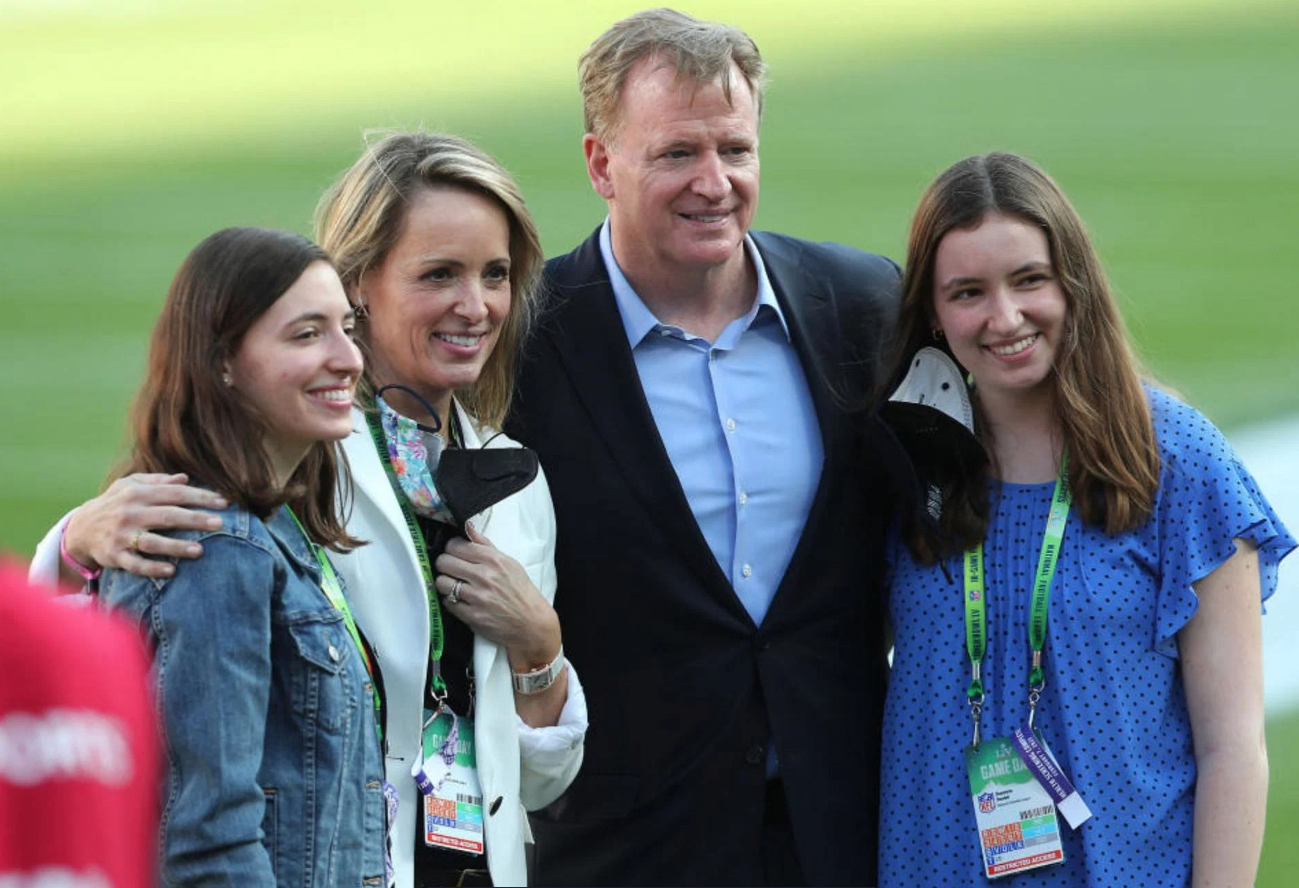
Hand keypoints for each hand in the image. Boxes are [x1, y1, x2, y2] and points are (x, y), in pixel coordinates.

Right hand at [64, 473, 228, 579]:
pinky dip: (152, 568)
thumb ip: (157, 481)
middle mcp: (130, 513)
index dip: (200, 497)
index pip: (174, 494)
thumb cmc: (115, 503)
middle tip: (220, 524)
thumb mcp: (130, 485)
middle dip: (195, 519)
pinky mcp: (114, 555)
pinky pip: (135, 564)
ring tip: (200, 550)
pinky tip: (171, 571)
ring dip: (176, 547)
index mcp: (137, 494)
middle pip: (167, 516)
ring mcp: (121, 535)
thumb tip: (185, 478)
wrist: (80, 527)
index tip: (224, 503)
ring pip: (152, 542)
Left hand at [433, 523, 560, 669]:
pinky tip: (461, 600)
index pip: (455, 545)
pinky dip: (451, 601)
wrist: (531, 622)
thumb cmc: (521, 591)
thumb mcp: (509, 563)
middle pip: (444, 562)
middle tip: (452, 569)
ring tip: (455, 585)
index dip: (451, 548)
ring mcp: (477, 597)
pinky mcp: (472, 616)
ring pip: (442, 582)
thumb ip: (485, 545)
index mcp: (493, 560)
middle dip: (445, 564)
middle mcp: (484, 576)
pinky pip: (447, 603)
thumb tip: (467, 528)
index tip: (455, 553)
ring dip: (445, 583)